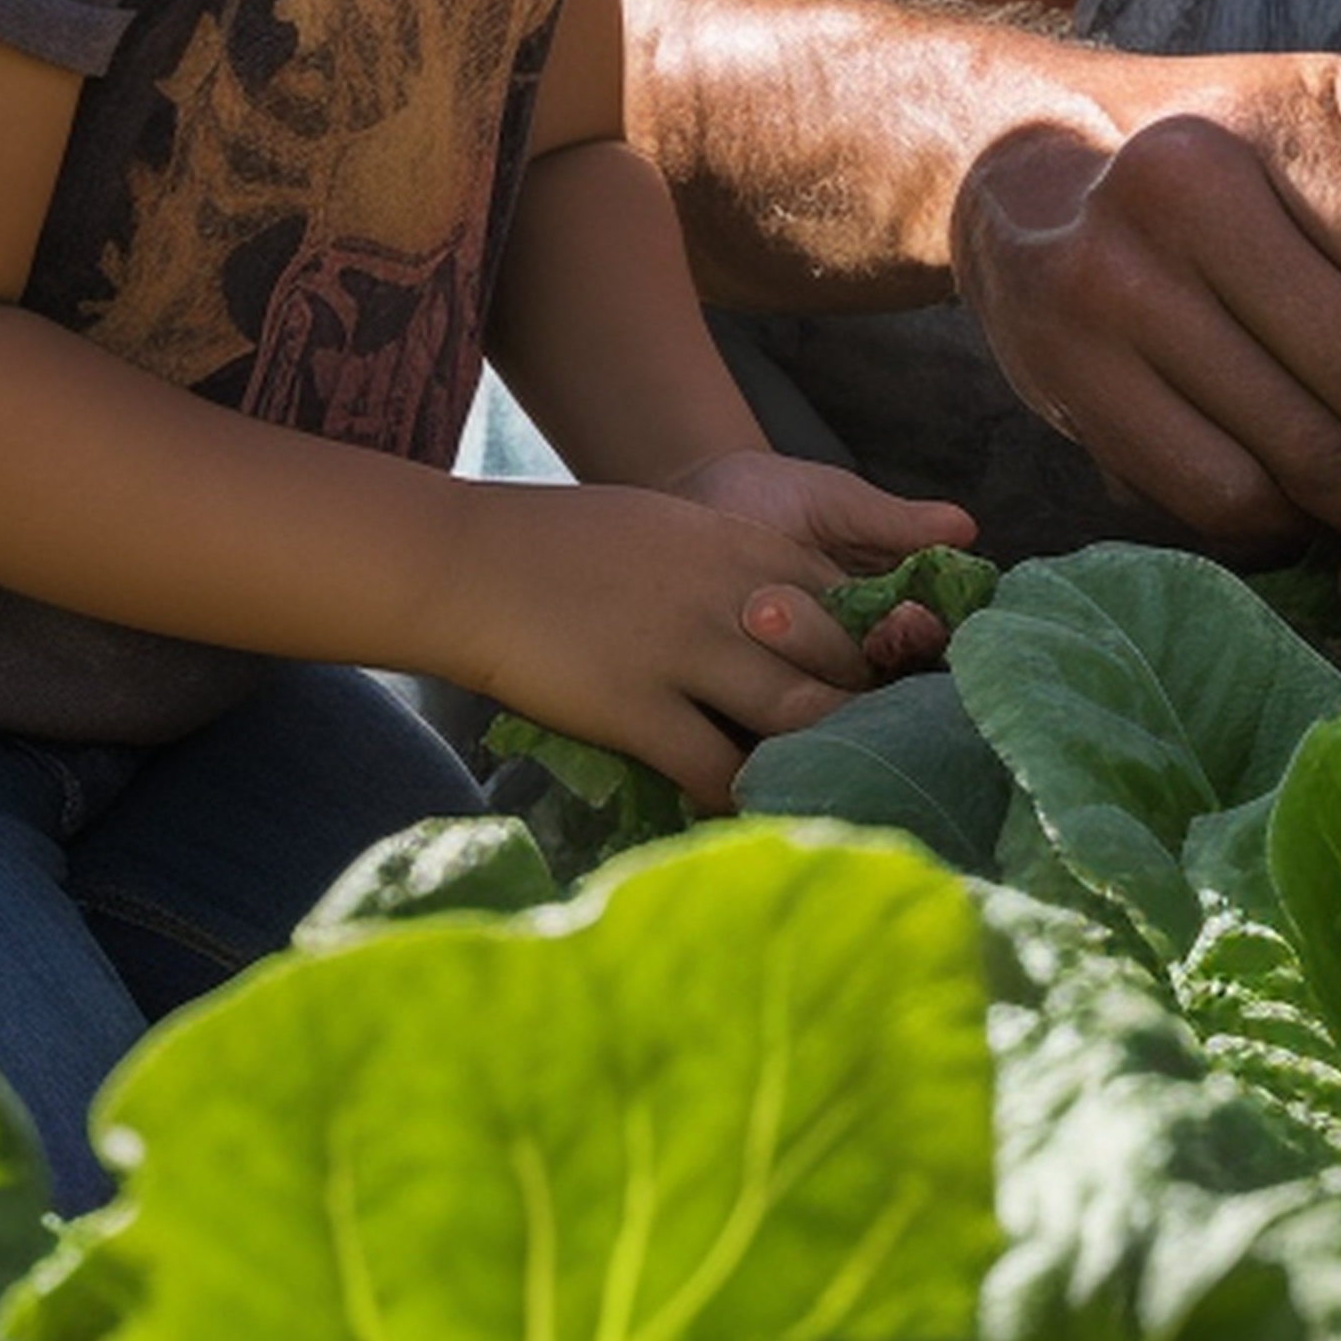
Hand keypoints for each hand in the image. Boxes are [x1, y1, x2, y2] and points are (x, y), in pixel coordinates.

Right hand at [438, 482, 903, 814]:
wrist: (467, 561)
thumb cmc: (562, 541)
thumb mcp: (672, 528)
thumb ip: (734, 567)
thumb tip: (783, 615)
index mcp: (744, 544)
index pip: (851, 604)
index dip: (870, 655)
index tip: (873, 692)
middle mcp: (731, 596)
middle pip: (841, 666)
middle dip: (862, 716)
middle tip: (869, 756)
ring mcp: (686, 652)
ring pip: (797, 719)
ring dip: (813, 760)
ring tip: (818, 792)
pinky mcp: (636, 709)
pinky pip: (716, 771)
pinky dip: (738, 800)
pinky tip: (739, 812)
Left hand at [668, 448, 974, 674]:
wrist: (688, 494)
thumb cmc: (771, 495)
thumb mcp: (833, 501)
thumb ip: (892, 522)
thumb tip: (966, 527)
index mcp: (884, 613)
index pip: (920, 644)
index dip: (920, 639)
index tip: (907, 617)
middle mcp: (849, 657)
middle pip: (873, 681)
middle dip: (842, 651)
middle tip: (798, 611)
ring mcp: (797, 680)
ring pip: (821, 700)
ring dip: (798, 661)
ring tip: (760, 610)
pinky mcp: (745, 696)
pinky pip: (762, 714)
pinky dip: (756, 694)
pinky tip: (739, 664)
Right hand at [949, 51, 1340, 560]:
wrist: (1014, 161)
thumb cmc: (1205, 139)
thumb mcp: (1308, 95)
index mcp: (1265, 124)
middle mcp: (1181, 196)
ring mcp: (1115, 293)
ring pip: (1295, 448)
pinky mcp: (1073, 375)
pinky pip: (1216, 491)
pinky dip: (1288, 524)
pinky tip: (1318, 516)